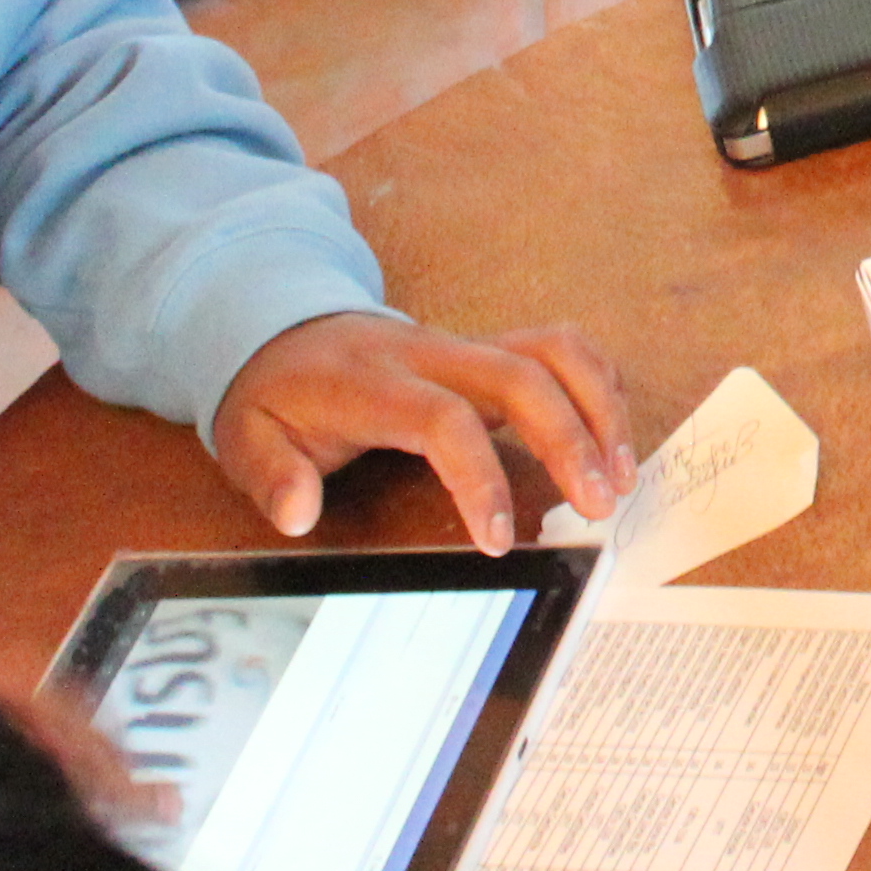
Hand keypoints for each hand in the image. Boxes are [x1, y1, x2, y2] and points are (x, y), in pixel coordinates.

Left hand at [209, 309, 635, 551]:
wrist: (287, 328)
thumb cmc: (279, 394)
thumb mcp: (247, 436)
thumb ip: (270, 476)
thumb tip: (297, 514)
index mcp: (375, 381)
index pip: (444, 418)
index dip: (479, 478)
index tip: (499, 541)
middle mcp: (432, 354)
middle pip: (521, 375)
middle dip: (571, 439)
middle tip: (601, 505)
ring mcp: (467, 345)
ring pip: (554, 350)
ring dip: (600, 406)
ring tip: (624, 474)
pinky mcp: (490, 347)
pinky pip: (560, 347)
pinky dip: (599, 384)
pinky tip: (615, 436)